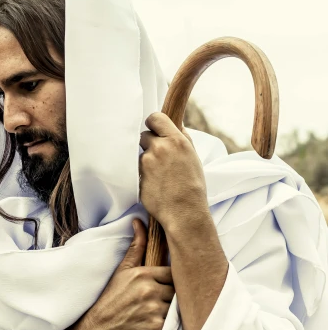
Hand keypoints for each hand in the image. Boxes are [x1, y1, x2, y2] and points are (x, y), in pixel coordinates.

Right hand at [84, 219, 174, 329]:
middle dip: (171, 296)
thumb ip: (136, 247)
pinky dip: (167, 324)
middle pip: (177, 290)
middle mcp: (150, 291)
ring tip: (156, 312)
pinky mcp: (156, 329)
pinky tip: (155, 323)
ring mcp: (154, 310)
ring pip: (176, 307)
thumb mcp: (122, 271)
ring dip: (170, 311)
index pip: (172, 273)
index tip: (162, 286)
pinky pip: (173, 323)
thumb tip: (139, 221)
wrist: (98, 329)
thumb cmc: (111, 298)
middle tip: (160, 301)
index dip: (169, 281)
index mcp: (144, 274)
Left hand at [139, 113, 208, 230]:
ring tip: (160, 175)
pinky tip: (155, 184)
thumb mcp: (193, 156)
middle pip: (144, 135)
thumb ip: (181, 138)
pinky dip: (143, 175)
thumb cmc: (193, 185)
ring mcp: (146, 163)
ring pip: (140, 154)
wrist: (185, 212)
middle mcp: (159, 148)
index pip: (155, 118)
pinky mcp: (138, 176)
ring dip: (146, 161)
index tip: (155, 130)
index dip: (154, 124)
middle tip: (159, 157)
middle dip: (149, 144)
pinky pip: (137, 170)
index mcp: (176, 140)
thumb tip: (175, 124)